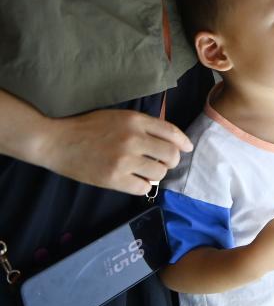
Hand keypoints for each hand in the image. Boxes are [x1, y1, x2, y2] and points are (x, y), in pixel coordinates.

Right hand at [38, 109, 192, 195]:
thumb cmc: (86, 127)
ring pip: (159, 173)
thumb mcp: (118, 117)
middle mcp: (133, 138)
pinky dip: (143, 186)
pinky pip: (143, 188)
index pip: (172, 132)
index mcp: (135, 120)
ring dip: (156, 174)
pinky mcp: (113, 178)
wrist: (55, 141)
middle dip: (171, 161)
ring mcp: (124, 159)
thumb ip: (142, 125)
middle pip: (171, 155)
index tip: (186, 149)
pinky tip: (135, 181)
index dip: (183, 143)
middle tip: (163, 163)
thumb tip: (169, 139)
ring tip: (146, 172)